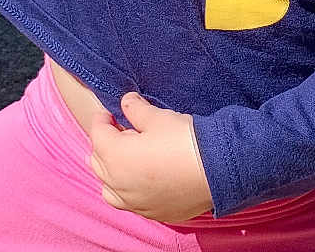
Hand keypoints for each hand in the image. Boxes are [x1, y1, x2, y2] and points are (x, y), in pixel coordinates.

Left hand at [88, 92, 213, 222]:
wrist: (216, 169)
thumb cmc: (184, 140)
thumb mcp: (158, 117)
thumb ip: (136, 109)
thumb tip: (127, 102)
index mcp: (116, 157)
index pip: (98, 135)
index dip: (102, 120)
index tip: (109, 112)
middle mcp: (118, 184)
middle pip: (98, 162)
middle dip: (104, 144)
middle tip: (120, 130)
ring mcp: (134, 202)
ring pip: (108, 188)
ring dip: (111, 170)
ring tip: (125, 157)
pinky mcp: (151, 212)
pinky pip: (128, 202)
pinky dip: (126, 189)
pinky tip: (141, 178)